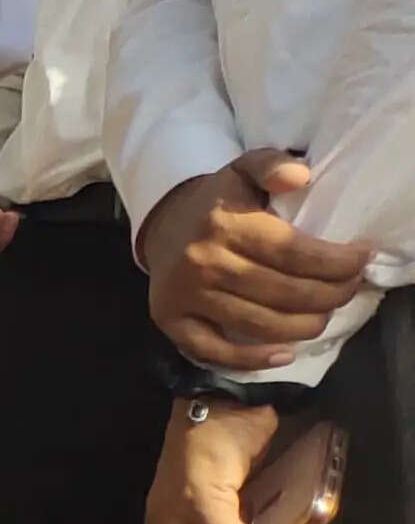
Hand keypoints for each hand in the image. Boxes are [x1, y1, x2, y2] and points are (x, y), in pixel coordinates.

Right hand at [145, 150, 369, 369]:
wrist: (163, 226)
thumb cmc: (216, 203)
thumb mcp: (242, 170)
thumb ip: (272, 164)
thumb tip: (299, 176)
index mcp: (224, 224)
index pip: (295, 253)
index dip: (337, 262)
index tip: (360, 259)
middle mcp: (203, 262)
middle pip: (285, 292)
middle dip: (331, 295)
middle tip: (348, 289)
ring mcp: (186, 296)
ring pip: (261, 324)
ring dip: (305, 326)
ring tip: (324, 316)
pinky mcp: (171, 321)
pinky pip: (215, 350)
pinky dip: (254, 359)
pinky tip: (285, 353)